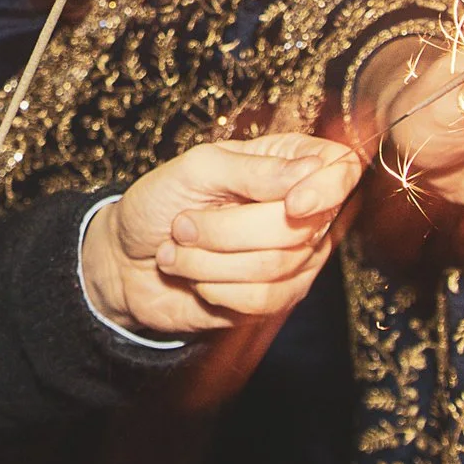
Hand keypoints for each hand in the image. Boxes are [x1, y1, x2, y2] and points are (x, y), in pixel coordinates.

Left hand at [83, 134, 360, 335]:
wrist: (124, 260)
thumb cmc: (158, 202)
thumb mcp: (195, 170)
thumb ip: (252, 169)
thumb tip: (311, 170)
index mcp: (286, 162)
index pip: (339, 170)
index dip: (327, 189)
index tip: (294, 205)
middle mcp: (300, 210)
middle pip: (300, 227)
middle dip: (228, 230)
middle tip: (182, 224)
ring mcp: (293, 257)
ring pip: (278, 266)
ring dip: (211, 261)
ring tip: (178, 249)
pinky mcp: (276, 298)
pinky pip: (264, 300)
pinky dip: (216, 289)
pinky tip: (192, 277)